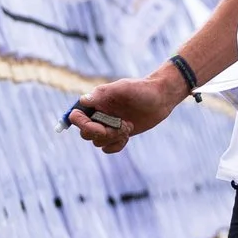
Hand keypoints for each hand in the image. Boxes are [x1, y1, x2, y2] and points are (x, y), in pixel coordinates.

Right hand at [70, 65, 191, 153]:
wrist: (161, 98)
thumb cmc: (142, 89)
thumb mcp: (123, 88)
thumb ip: (102, 94)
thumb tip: (83, 100)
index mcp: (96, 102)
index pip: (76, 116)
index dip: (81, 124)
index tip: (98, 127)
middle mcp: (99, 114)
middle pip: (86, 133)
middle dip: (101, 134)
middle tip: (121, 126)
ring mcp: (108, 126)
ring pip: (97, 142)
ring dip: (112, 138)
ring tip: (128, 127)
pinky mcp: (118, 135)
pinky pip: (107, 148)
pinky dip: (116, 146)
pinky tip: (127, 137)